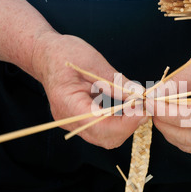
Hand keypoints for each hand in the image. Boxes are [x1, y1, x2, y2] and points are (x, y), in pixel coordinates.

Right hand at [32, 32, 146, 148]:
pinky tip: (127, 108)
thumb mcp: (91, 61)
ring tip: (137, 106)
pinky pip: (102, 131)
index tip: (142, 109)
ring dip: (126, 126)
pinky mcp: (80, 121)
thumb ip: (114, 81)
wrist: (46, 54)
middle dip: (129, 126)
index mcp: (68, 104)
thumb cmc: (64, 53)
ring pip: (106, 138)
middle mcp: (69, 120)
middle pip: (105, 138)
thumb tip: (138, 94)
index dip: (125, 123)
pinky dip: (118, 123)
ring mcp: (74, 123)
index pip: (100, 125)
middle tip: (145, 107)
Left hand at [147, 25, 190, 152]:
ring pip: (190, 144)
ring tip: (159, 111)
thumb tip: (155, 96)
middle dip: (165, 125)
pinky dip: (177, 134)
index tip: (149, 102)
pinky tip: (169, 118)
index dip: (165, 112)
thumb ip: (177, 82)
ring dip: (169, 132)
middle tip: (151, 107)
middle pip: (190, 137)